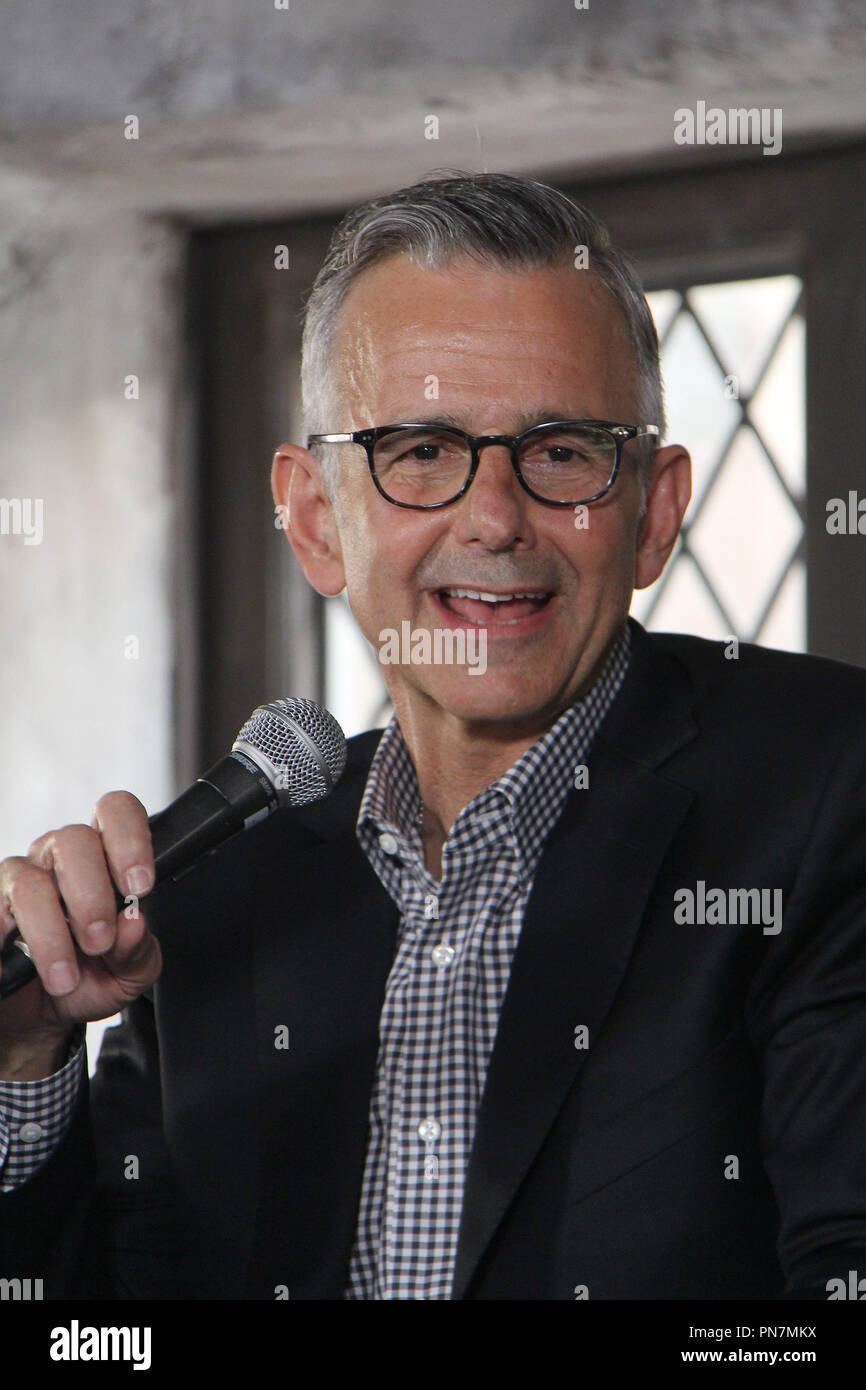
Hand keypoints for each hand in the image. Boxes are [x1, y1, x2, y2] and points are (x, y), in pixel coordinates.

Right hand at [0, 791, 161, 1060]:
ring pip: (30, 884)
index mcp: (103, 858)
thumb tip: (133, 925)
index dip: (130, 840)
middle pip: (74, 840)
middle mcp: (58, 857)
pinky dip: (3, 945)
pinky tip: (12, 971)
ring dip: (51, 936)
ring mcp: (17, 878)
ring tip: (64, 978)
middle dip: (91, 897)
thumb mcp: (127, 974)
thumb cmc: (90, 977)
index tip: (139, 886)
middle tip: (98, 942)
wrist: (40, 1012)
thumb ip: (138, 950)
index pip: (116, 812)